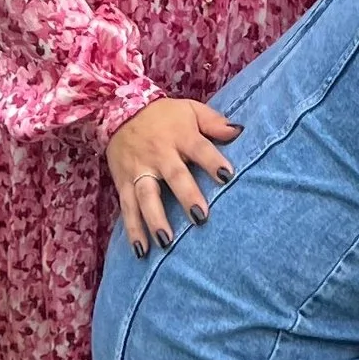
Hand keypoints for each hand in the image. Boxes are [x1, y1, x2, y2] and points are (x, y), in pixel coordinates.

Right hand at [106, 98, 234, 252]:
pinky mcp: (123, 183)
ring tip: (166, 241)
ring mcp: (139, 170)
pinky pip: (127, 209)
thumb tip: (239, 131)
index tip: (227, 176)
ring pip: (146, 196)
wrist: (118, 109)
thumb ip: (214, 122)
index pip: (200, 149)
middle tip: (200, 218)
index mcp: (180, 136)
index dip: (213, 162)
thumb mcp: (190, 110)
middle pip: (174, 175)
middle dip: (186, 196)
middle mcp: (159, 154)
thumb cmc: (164, 115)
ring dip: (155, 219)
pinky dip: (133, 230)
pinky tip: (141, 250)